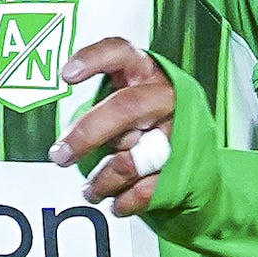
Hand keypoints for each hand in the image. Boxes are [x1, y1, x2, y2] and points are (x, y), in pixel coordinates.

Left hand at [54, 36, 178, 215]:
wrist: (197, 171)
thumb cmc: (145, 132)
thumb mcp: (124, 112)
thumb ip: (99, 115)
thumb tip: (63, 143)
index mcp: (146, 74)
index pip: (121, 53)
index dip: (94, 59)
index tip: (66, 76)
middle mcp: (166, 97)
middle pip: (126, 107)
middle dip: (88, 134)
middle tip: (60, 157)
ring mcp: (179, 132)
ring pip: (130, 158)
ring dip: (102, 181)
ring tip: (90, 191)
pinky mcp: (185, 167)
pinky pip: (144, 190)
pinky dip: (123, 202)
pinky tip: (115, 203)